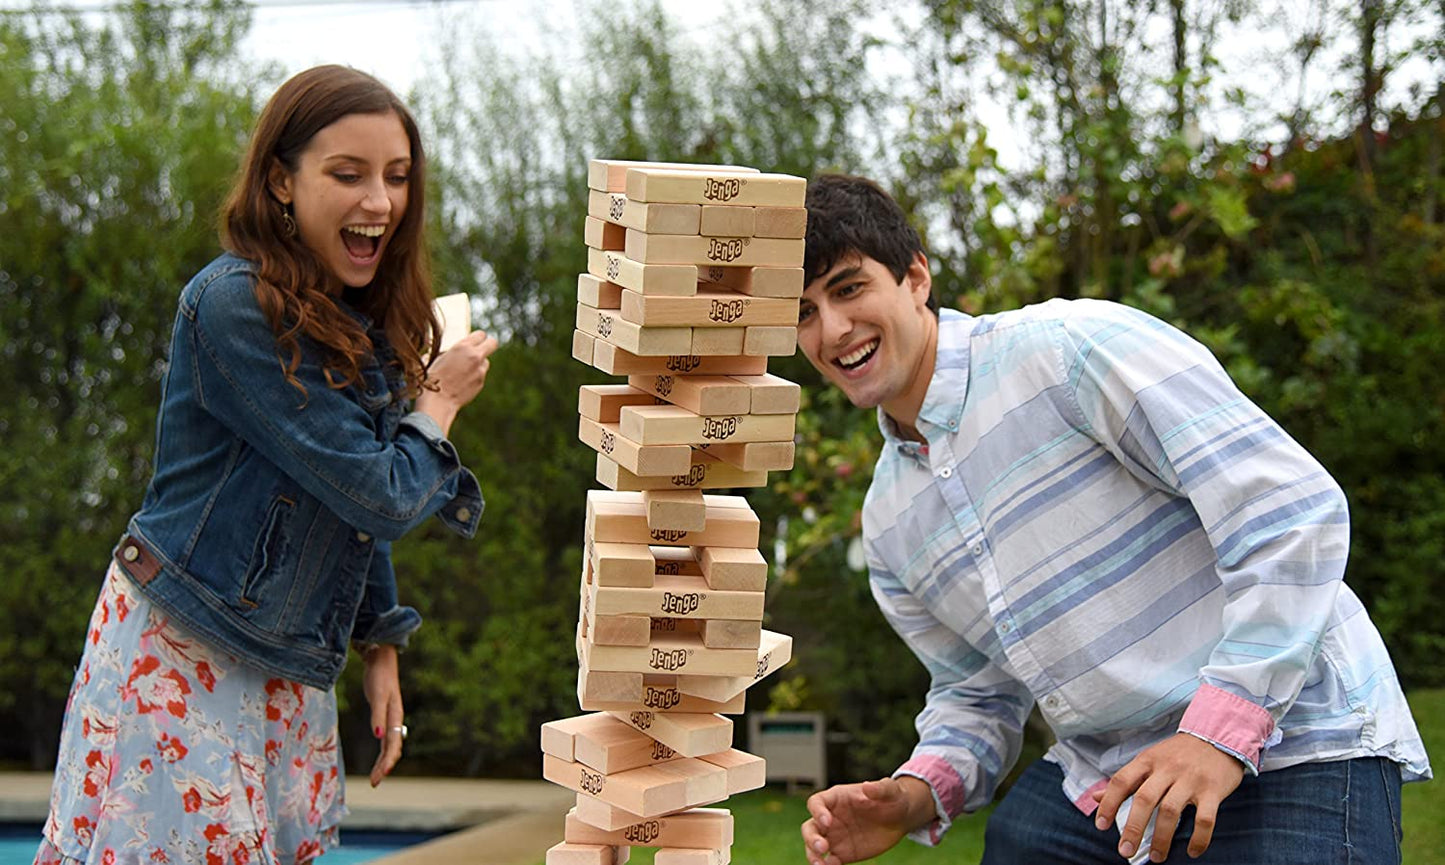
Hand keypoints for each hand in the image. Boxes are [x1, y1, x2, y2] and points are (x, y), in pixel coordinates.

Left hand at [361, 644, 404, 786]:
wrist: (381, 660)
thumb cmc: (379, 676)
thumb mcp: (377, 695)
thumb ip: (377, 715)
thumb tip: (378, 736)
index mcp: (395, 716)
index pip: (393, 744)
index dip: (387, 762)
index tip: (379, 776)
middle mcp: (395, 720)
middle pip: (392, 749)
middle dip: (385, 767)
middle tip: (374, 783)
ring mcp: (390, 719)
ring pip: (389, 746)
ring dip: (384, 762)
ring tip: (375, 778)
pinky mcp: (383, 716)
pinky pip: (385, 740)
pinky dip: (382, 752)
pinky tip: (378, 760)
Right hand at [416, 329, 499, 433]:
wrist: (438, 401)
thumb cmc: (432, 378)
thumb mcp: (437, 358)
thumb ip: (449, 352)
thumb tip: (449, 351)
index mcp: (462, 347)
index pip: (480, 334)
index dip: (477, 338)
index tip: (473, 342)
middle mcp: (474, 356)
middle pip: (493, 343)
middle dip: (488, 345)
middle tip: (480, 350)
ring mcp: (480, 370)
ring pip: (486, 362)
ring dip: (478, 364)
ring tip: (463, 371)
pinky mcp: (481, 382)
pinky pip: (480, 375)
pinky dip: (474, 377)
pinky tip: (462, 382)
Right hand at [800, 776, 933, 864]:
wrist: (901, 818)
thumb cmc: (893, 798)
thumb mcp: (890, 790)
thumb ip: (879, 788)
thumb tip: (867, 786)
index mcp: (837, 798)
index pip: (817, 802)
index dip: (817, 812)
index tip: (827, 822)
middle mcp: (831, 817)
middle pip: (810, 827)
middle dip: (811, 838)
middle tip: (822, 847)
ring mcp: (835, 836)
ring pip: (814, 846)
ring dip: (813, 855)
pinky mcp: (843, 853)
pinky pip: (829, 860)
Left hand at [1092, 733, 1244, 860]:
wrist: (1218, 737)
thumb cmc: (1178, 753)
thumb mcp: (1148, 759)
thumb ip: (1126, 780)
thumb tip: (1096, 797)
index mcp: (1147, 760)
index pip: (1122, 781)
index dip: (1109, 803)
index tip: (1101, 826)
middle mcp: (1167, 769)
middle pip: (1144, 799)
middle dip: (1133, 828)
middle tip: (1125, 850)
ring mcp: (1190, 780)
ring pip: (1171, 811)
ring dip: (1162, 838)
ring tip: (1157, 857)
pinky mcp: (1213, 790)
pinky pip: (1205, 819)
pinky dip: (1198, 839)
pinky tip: (1192, 851)